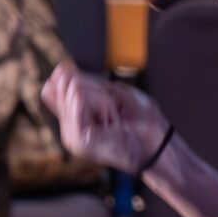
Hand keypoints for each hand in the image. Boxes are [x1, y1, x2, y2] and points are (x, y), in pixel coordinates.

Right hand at [43, 63, 173, 175]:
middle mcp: (69, 128)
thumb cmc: (141, 119)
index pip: (59, 85)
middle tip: (113, 110)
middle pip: (66, 85)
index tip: (106, 96)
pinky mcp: (78, 141)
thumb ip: (83, 84)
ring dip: (102, 98)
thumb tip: (58, 73)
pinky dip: (101, 103)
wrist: (159, 143)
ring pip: (75, 91)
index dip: (81, 79)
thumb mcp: (111, 92)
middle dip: (95, 90)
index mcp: (74, 118)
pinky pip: (79, 100)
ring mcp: (72, 137)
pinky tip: (112, 120)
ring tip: (114, 117)